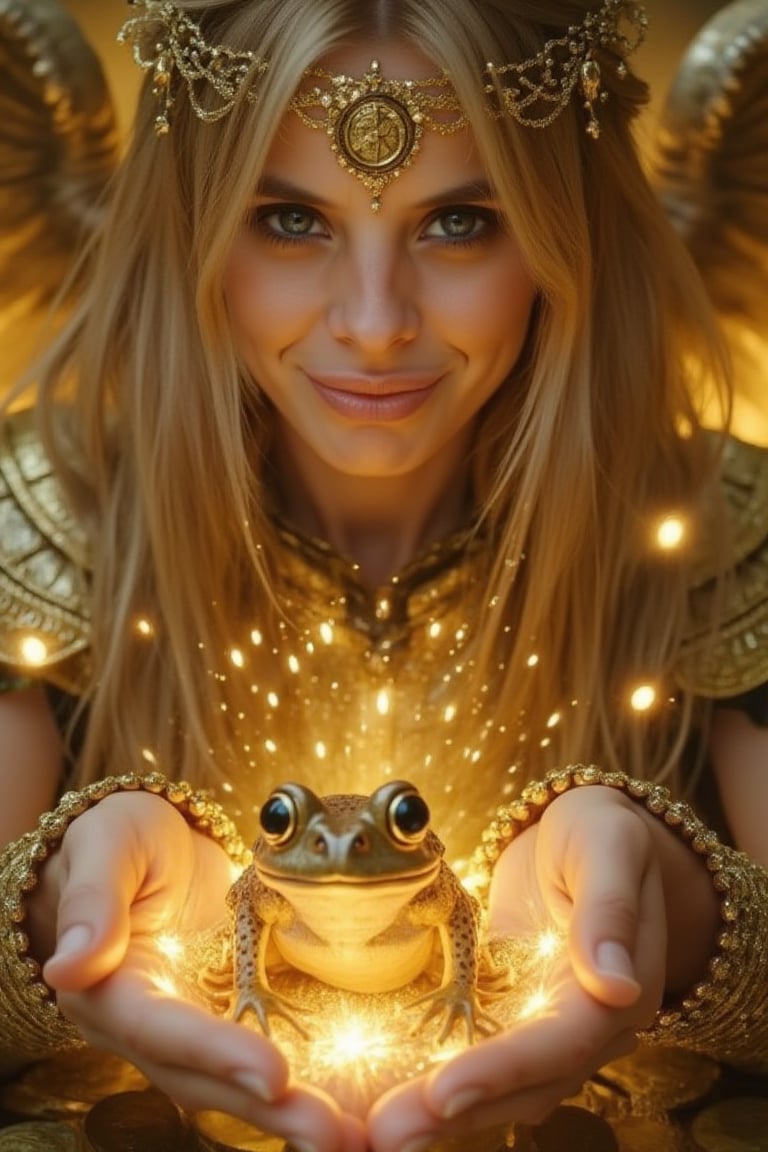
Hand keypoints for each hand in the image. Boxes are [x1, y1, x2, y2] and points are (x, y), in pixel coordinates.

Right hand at [29, 792, 365, 1151]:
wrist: (149, 843)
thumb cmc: (122, 838)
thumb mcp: (109, 846)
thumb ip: (93, 901)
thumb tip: (70, 965)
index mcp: (109, 987)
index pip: (160, 1029)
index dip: (215, 1054)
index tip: (275, 1074)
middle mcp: (143, 1025)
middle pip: (199, 1077)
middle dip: (263, 1106)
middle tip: (331, 1131)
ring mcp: (184, 1026)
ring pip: (229, 1083)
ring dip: (285, 1112)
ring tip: (346, 1136)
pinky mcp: (220, 1017)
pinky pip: (254, 1059)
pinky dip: (295, 1086)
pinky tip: (345, 1107)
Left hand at [366, 786, 666, 1150]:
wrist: (588, 833)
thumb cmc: (600, 830)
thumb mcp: (608, 846)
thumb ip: (609, 911)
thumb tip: (616, 986)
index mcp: (622, 991)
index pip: (561, 1044)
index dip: (503, 1070)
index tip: (443, 1092)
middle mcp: (591, 1027)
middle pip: (525, 1083)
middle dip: (455, 1110)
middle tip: (386, 1133)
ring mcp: (551, 1027)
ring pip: (499, 1086)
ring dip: (441, 1112)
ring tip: (377, 1131)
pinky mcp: (515, 1016)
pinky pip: (478, 1059)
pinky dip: (438, 1080)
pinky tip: (390, 1096)